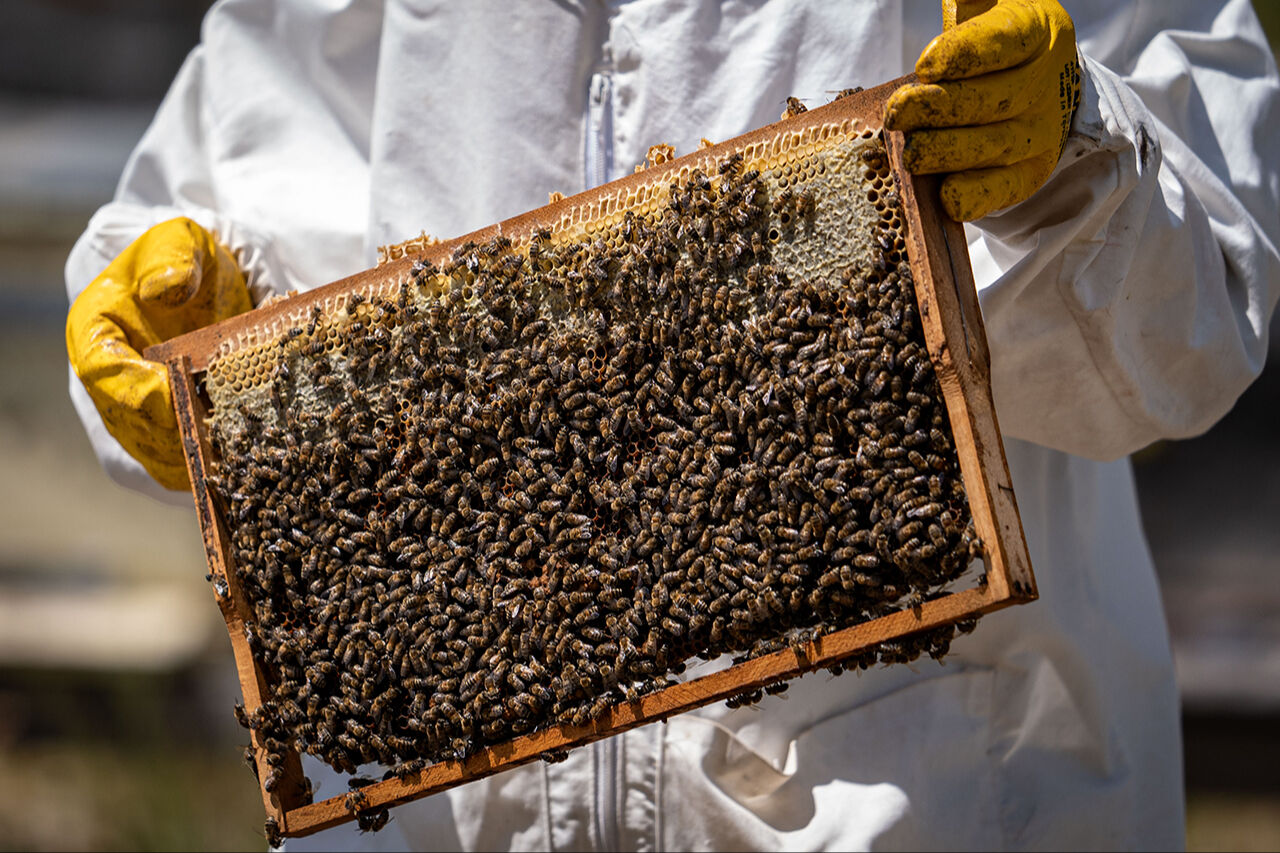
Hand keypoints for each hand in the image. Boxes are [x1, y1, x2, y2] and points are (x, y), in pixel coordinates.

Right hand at [66, 217, 250, 489]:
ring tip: (252, 455)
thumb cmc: (182, 262)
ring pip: (164, 462)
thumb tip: (165, 287)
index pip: (107, 376)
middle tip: (233, 435)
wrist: (197, 289)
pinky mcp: (170, 442)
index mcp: (95, 338)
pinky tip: (258, 464)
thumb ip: (171, 256)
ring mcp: (138, 423)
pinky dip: (220, 472)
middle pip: (138, 432)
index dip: (141, 391)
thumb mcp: (178, 239)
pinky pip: (188, 470)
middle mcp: (109, 391)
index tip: (178, 391)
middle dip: (185, 435)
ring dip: (206, 463)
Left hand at [884, 0, 1080, 220]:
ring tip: (912, 153)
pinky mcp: (1029, 173)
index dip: (966, 55)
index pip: (1007, 41)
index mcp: (1040, 31)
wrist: (1035, 85)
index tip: (925, 65)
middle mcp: (1046, 82)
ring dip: (949, 152)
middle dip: (941, 108)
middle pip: (994, 99)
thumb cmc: (992, 40)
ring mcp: (1042, 131)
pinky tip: (946, 196)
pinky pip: (1005, 188)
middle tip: (898, 112)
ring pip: (995, 146)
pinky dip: (977, 196)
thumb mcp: (984, 8)